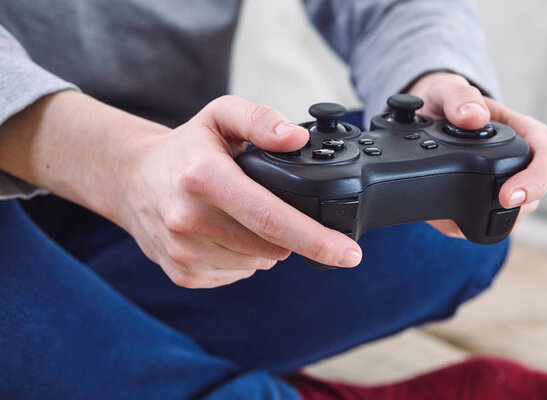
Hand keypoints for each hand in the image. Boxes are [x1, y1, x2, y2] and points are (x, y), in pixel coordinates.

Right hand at [114, 95, 362, 287]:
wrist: (131, 178)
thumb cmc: (185, 148)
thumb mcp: (221, 116)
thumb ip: (260, 120)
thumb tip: (297, 138)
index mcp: (204, 178)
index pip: (271, 218)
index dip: (317, 240)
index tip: (351, 254)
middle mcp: (189, 219)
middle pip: (271, 247)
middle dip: (289, 234)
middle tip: (271, 206)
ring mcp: (183, 252)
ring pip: (257, 263)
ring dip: (265, 246)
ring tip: (241, 216)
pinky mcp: (182, 273)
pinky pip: (237, 274)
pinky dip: (243, 258)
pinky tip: (225, 233)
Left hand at [407, 72, 546, 237]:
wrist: (424, 121)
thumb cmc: (446, 104)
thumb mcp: (445, 89)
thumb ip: (458, 97)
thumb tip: (473, 117)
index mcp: (524, 133)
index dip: (536, 180)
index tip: (509, 195)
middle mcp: (520, 163)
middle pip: (534, 196)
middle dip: (510, 210)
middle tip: (475, 215)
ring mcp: (504, 186)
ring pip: (510, 216)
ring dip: (483, 219)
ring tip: (451, 209)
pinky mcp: (483, 206)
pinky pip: (480, 226)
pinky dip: (461, 225)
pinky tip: (445, 216)